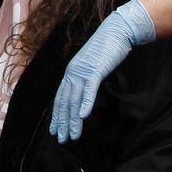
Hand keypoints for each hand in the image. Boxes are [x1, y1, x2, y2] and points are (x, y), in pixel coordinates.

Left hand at [49, 0, 155, 142]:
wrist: (116, 32)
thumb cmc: (105, 50)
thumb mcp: (91, 67)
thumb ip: (85, 80)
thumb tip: (83, 95)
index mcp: (70, 72)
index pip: (60, 98)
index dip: (57, 116)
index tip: (55, 130)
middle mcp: (72, 73)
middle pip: (65, 102)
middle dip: (62, 122)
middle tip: (61, 139)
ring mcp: (83, 71)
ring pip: (75, 99)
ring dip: (73, 120)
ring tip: (72, 135)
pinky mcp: (95, 70)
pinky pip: (89, 89)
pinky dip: (86, 103)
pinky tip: (83, 117)